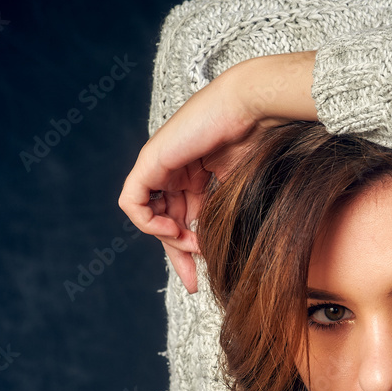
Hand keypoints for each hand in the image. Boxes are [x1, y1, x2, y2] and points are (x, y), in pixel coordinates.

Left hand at [118, 51, 317, 292]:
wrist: (254, 109)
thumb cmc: (258, 141)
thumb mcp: (237, 191)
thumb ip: (221, 215)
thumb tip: (218, 249)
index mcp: (194, 174)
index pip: (183, 218)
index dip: (188, 251)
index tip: (200, 278)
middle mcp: (173, 170)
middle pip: (165, 222)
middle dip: (177, 255)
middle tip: (193, 281)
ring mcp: (160, 165)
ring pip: (149, 216)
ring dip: (169, 240)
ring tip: (193, 247)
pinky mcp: (150, 161)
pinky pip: (133, 203)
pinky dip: (148, 223)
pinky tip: (172, 230)